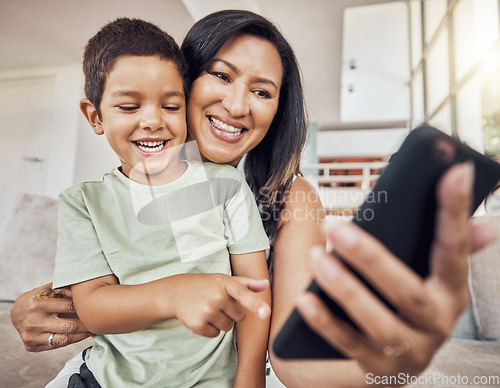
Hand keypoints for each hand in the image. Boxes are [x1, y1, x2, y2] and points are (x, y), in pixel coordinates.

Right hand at [10, 283, 91, 351]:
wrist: (15, 313)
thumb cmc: (37, 298)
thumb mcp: (49, 289)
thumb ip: (66, 289)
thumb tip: (85, 291)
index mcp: (38, 303)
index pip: (69, 307)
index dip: (84, 307)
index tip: (96, 307)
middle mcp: (33, 321)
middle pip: (69, 326)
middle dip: (87, 324)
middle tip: (99, 321)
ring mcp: (31, 335)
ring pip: (64, 339)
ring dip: (81, 335)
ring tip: (92, 330)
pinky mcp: (31, 346)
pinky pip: (56, 346)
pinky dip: (70, 341)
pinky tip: (80, 336)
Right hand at [168, 273, 269, 337]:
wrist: (176, 291)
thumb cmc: (205, 285)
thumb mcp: (225, 280)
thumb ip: (247, 284)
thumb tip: (265, 284)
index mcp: (226, 284)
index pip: (244, 294)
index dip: (256, 304)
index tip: (266, 313)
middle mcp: (216, 297)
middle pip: (240, 316)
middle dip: (232, 312)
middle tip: (218, 302)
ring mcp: (206, 311)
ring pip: (228, 327)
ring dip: (221, 321)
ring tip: (209, 308)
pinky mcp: (198, 325)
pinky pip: (215, 335)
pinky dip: (210, 329)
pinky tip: (202, 316)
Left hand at [297, 163, 495, 376]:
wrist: (391, 359)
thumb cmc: (400, 301)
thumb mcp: (423, 273)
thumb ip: (440, 247)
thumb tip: (482, 227)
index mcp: (449, 290)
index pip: (455, 248)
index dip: (455, 211)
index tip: (454, 170)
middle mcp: (436, 322)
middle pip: (407, 291)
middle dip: (371, 258)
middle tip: (336, 228)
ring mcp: (409, 349)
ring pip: (378, 322)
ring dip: (345, 289)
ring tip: (317, 258)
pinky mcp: (378, 367)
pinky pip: (349, 344)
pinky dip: (326, 322)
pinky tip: (305, 300)